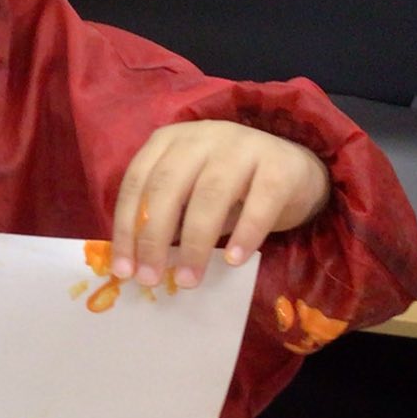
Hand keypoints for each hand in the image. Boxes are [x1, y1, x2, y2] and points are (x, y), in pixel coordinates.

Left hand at [111, 121, 331, 288]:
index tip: (123, 269)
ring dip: (195, 244)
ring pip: (210, 195)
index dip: (127, 227)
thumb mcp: (189, 195)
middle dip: (154, 238)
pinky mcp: (279, 165)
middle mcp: (202, 136)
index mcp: (170, 140)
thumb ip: (165, 218)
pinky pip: (260, 203)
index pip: (137, 182)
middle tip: (150, 278)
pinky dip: (244, 234)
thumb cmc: (229, 189)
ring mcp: (242, 146)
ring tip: (188, 280)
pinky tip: (232, 261)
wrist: (293, 171)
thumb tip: (136, 265)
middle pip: (168, 187)